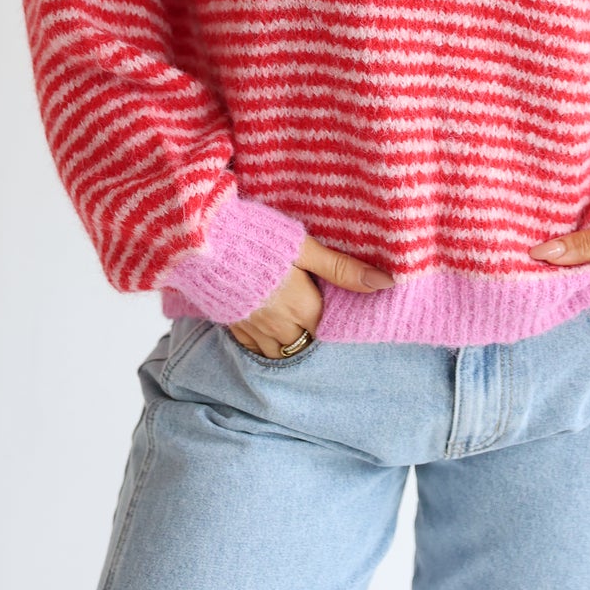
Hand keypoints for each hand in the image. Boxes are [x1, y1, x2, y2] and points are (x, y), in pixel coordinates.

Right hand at [227, 232, 393, 359]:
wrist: (204, 243)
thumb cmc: (257, 239)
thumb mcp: (304, 248)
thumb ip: (342, 268)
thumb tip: (386, 283)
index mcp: (302, 309)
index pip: (328, 326)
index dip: (331, 314)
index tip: (330, 299)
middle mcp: (279, 328)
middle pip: (304, 341)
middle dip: (309, 329)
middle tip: (310, 305)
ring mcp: (253, 330)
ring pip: (279, 350)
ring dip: (287, 339)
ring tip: (289, 317)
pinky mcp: (232, 325)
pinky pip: (253, 346)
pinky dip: (262, 339)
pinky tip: (263, 320)